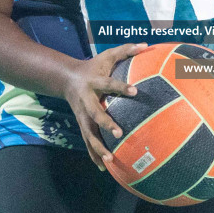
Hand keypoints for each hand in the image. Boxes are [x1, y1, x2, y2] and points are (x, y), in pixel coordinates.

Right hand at [62, 43, 147, 170]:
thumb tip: (146, 44)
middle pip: (94, 114)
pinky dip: (94, 155)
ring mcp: (82, 115)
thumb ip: (126, 50)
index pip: (109, 84)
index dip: (121, 87)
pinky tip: (104, 168)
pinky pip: (88, 142)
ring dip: (98, 148)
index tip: (136, 90)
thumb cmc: (94, 66)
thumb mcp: (107, 55)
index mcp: (94, 82)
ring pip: (89, 134)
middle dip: (105, 124)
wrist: (67, 79)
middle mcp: (87, 101)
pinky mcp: (82, 125)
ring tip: (111, 160)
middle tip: (119, 134)